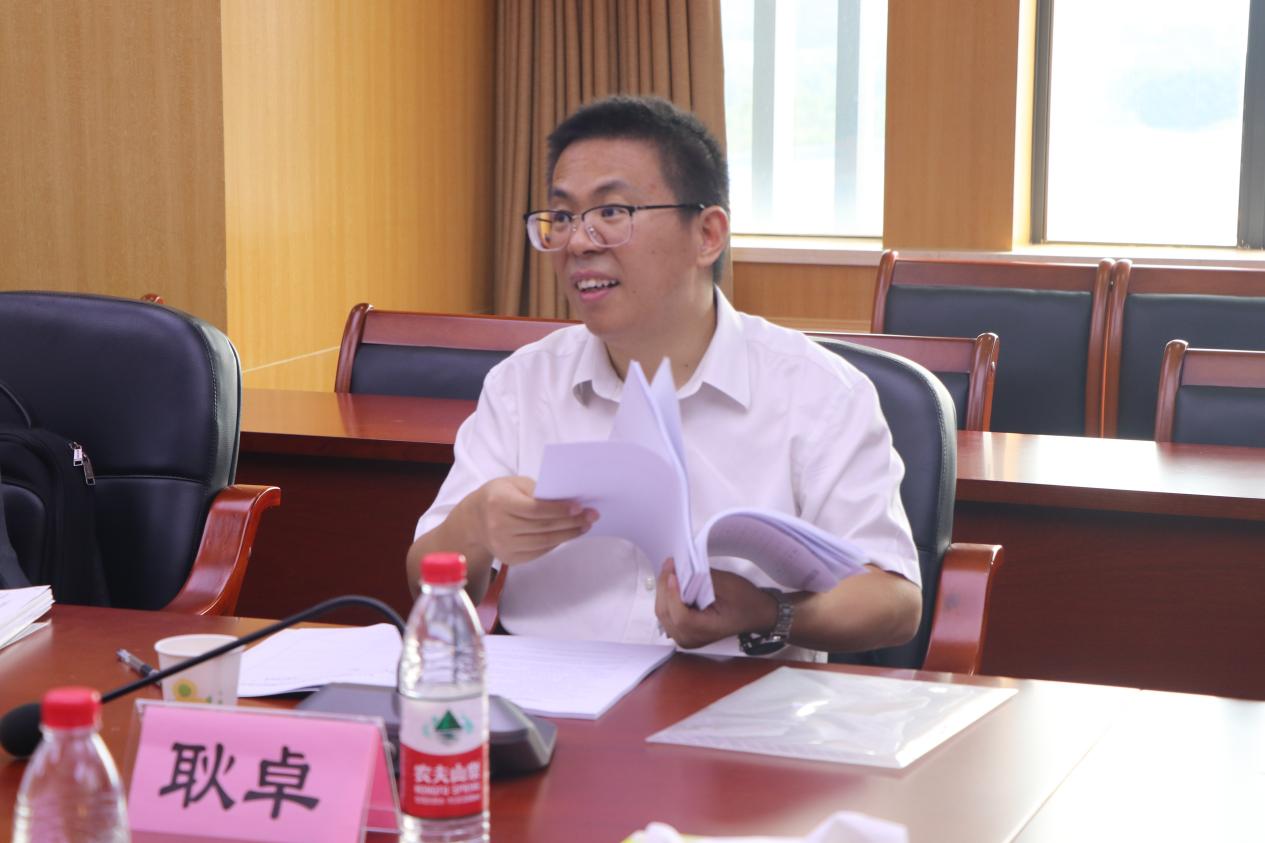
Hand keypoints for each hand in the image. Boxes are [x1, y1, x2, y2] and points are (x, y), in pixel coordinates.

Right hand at [475, 476, 596, 565]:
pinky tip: (568, 534)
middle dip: (571, 522)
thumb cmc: (498, 496)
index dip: (559, 509)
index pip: (535, 510)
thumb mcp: (513, 484)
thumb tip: (567, 499)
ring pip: (544, 542)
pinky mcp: (510, 559)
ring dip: (569, 534)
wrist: (473, 521)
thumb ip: (537, 490)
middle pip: (543, 527)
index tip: (579, 506)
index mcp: (499, 503)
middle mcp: (499, 527)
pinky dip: (556, 543)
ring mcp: (503, 546)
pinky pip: (539, 551)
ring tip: (585, 526)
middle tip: (592, 516)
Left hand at [654, 559, 779, 648]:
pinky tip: (672, 584)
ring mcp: (685, 637)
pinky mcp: (683, 632)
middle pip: (666, 613)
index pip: (680, 616)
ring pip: (663, 613)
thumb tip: (679, 567)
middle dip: (664, 587)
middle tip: (669, 565)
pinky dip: (667, 598)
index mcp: (706, 630)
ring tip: (670, 571)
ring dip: (664, 591)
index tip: (672, 574)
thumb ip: (700, 578)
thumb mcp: (727, 585)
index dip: (672, 594)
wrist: (756, 614)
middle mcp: (692, 639)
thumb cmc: (746, 602)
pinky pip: (667, 614)